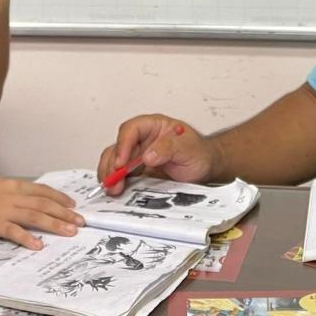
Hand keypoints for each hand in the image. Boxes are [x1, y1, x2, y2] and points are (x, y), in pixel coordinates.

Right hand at [0, 177, 83, 248]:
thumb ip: (10, 194)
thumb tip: (27, 202)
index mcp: (12, 185)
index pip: (43, 191)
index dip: (60, 199)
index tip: (74, 206)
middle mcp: (11, 195)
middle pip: (44, 204)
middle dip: (65, 213)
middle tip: (81, 222)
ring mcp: (2, 209)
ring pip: (35, 216)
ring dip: (55, 224)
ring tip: (70, 232)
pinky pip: (13, 231)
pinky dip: (27, 238)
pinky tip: (38, 245)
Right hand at [97, 114, 217, 195]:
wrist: (205, 168)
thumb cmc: (199, 153)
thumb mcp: (188, 148)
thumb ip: (168, 148)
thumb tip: (147, 155)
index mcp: (153, 126)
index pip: (131, 130)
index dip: (123, 144)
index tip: (122, 162)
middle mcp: (142, 139)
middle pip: (118, 146)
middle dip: (112, 163)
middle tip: (113, 179)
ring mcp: (138, 155)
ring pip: (114, 160)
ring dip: (110, 174)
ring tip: (113, 188)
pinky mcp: (137, 171)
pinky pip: (121, 174)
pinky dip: (116, 182)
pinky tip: (116, 190)